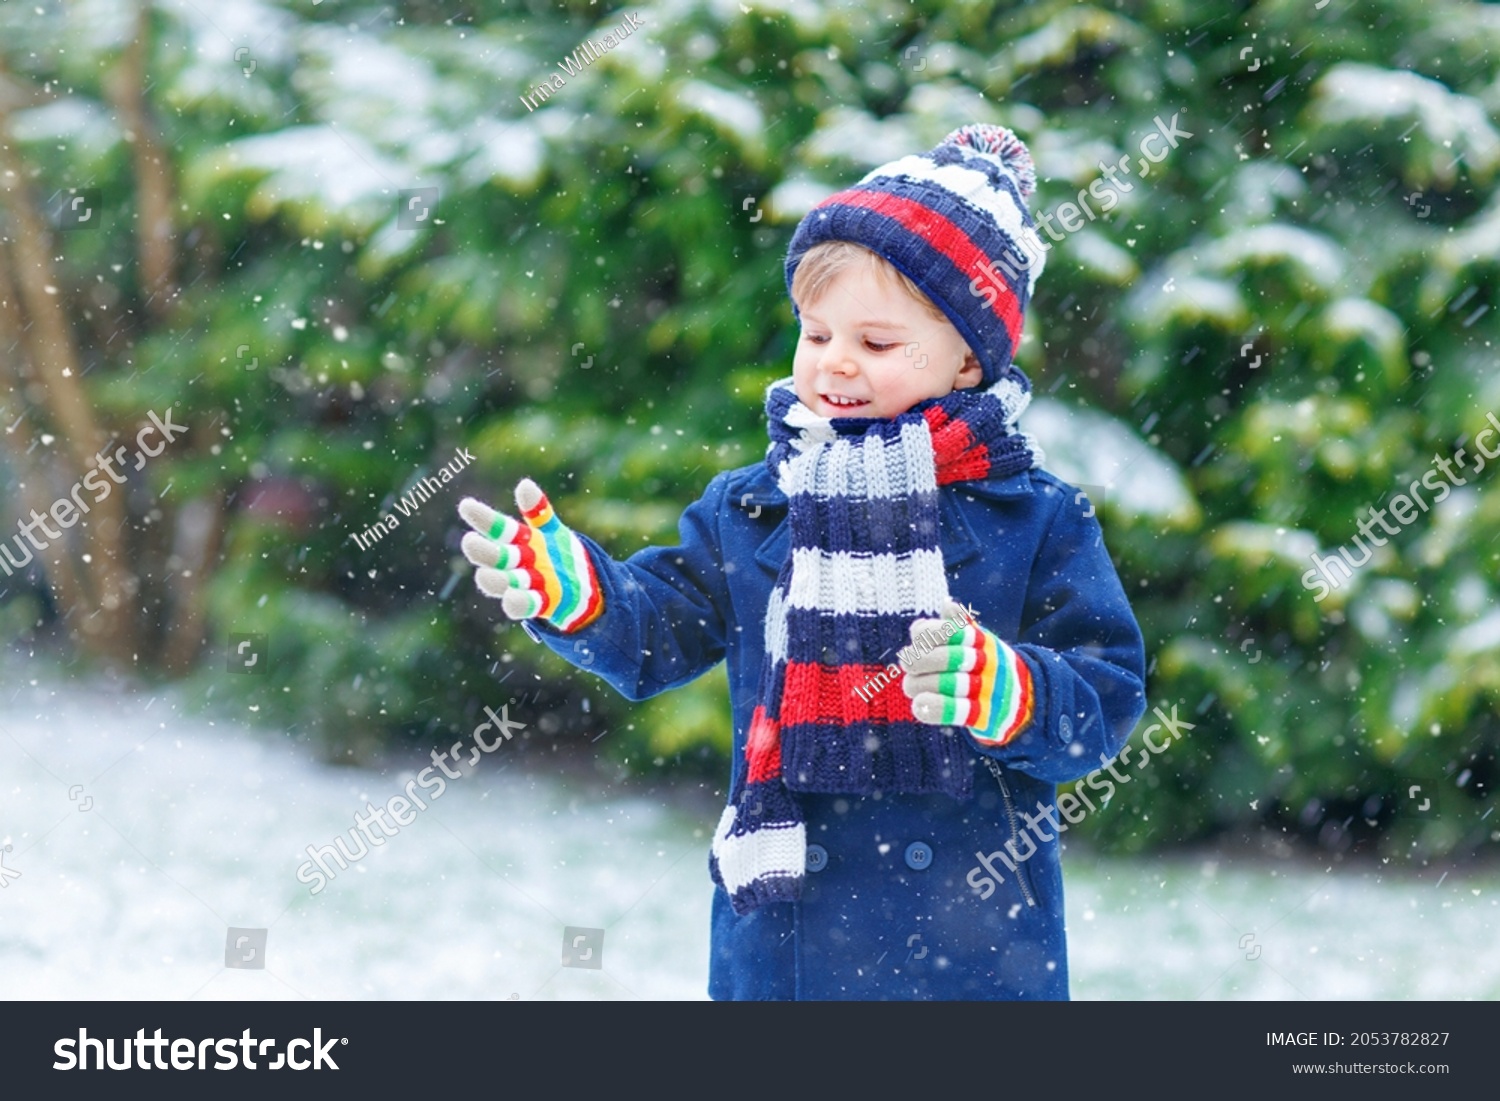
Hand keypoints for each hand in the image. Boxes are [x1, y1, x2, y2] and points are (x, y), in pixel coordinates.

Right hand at [458, 479, 603, 632]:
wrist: (584, 588)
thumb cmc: (560, 556)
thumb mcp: (552, 531)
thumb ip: (539, 511)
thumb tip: (524, 484)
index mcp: (521, 542)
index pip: (499, 528)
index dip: (484, 518)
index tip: (466, 506)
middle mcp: (520, 564)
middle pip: (497, 557)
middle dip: (483, 552)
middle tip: (469, 542)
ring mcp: (530, 584)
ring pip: (508, 582)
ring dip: (496, 580)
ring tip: (483, 577)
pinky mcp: (544, 603)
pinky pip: (530, 604)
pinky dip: (519, 602)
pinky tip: (510, 600)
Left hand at [902, 599, 1034, 747]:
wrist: (1024, 696)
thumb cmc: (987, 663)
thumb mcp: (978, 640)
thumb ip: (958, 624)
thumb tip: (947, 605)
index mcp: (979, 640)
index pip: (944, 630)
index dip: (923, 634)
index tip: (918, 640)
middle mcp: (984, 661)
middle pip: (942, 657)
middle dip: (916, 661)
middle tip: (908, 664)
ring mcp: (985, 688)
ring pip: (944, 684)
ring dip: (919, 684)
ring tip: (911, 686)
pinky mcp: (984, 714)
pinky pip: (955, 711)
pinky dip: (932, 707)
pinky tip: (919, 704)